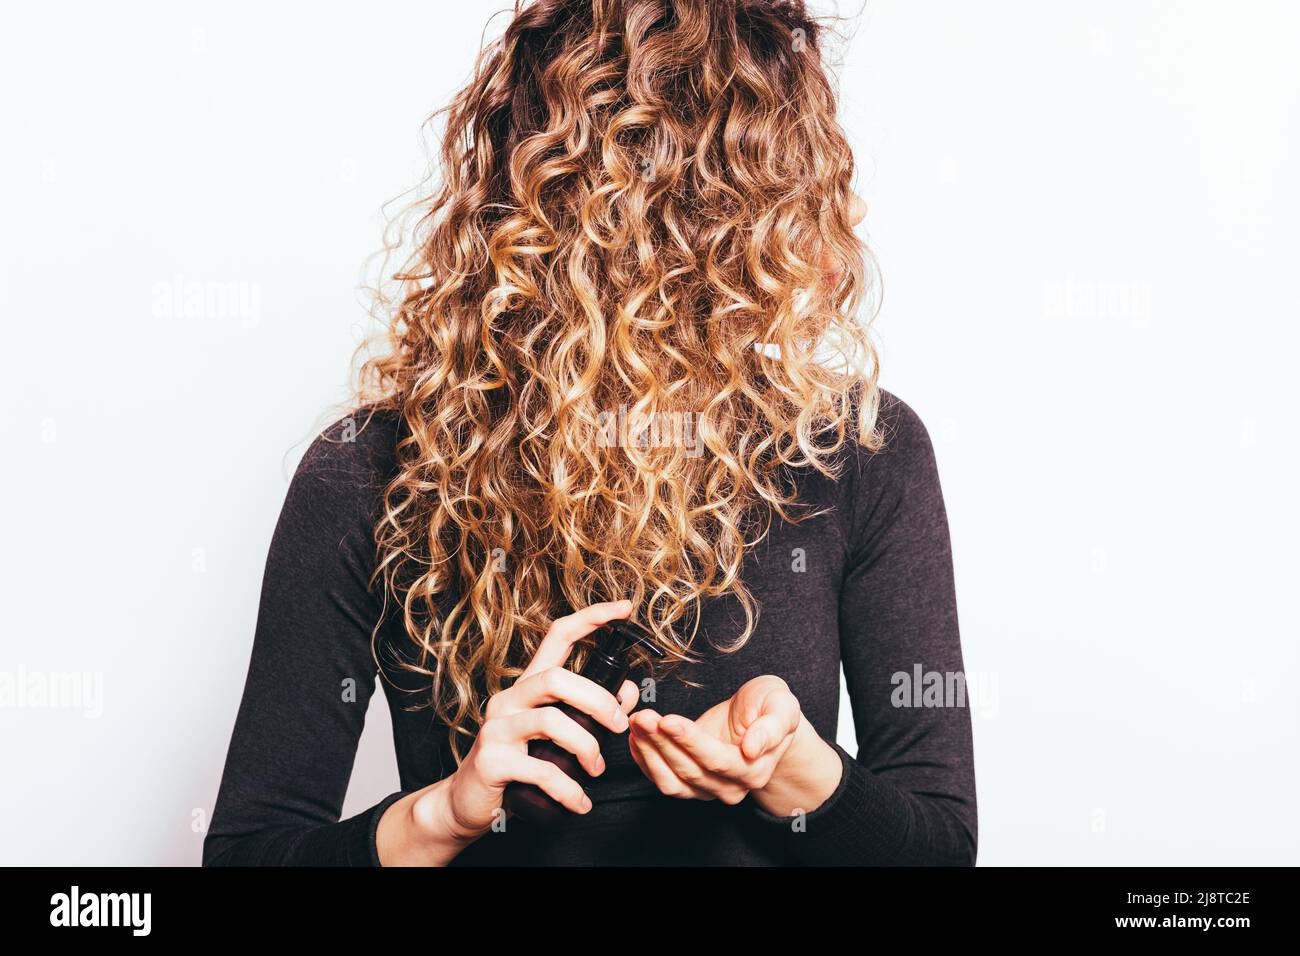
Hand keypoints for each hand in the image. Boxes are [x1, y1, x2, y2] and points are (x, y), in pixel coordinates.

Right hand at [377, 600, 639, 864]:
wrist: (465, 804)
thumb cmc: (515, 766)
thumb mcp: (554, 737)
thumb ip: (590, 712)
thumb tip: (628, 691)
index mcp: (527, 687)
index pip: (557, 637)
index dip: (591, 618)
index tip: (624, 609)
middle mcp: (509, 699)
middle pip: (557, 678)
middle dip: (597, 700)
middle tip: (618, 726)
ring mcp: (497, 728)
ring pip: (551, 721)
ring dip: (586, 747)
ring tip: (596, 770)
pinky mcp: (491, 761)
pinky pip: (541, 770)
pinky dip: (568, 789)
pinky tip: (579, 802)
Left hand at [628, 674, 839, 813]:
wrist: (761, 717)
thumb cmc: (771, 708)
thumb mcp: (782, 706)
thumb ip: (772, 727)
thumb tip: (754, 748)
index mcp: (754, 770)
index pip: (716, 761)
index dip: (690, 742)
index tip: (668, 720)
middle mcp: (731, 787)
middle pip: (689, 770)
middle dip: (661, 741)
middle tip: (643, 716)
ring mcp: (708, 789)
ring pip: (671, 781)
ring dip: (649, 752)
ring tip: (637, 723)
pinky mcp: (689, 783)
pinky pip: (662, 780)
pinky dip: (644, 760)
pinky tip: (636, 737)